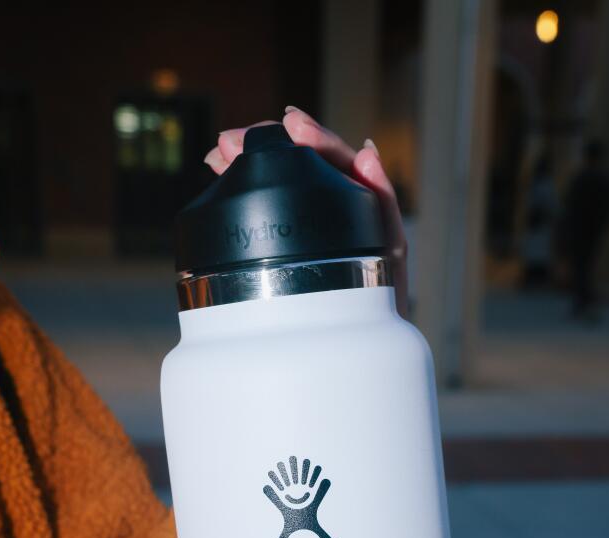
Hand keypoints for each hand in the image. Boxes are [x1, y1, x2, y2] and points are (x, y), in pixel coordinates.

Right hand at [204, 107, 408, 316]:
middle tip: (232, 141)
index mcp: (357, 201)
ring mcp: (304, 224)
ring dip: (247, 160)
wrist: (357, 343)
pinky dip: (241, 187)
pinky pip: (263, 205)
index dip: (312, 136)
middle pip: (296, 161)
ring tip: (219, 153)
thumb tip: (368, 150)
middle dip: (266, 144)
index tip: (291, 124)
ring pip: (275, 180)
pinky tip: (220, 175)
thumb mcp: (389, 254)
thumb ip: (383, 205)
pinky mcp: (282, 244)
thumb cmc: (382, 302)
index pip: (334, 157)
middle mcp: (330, 206)